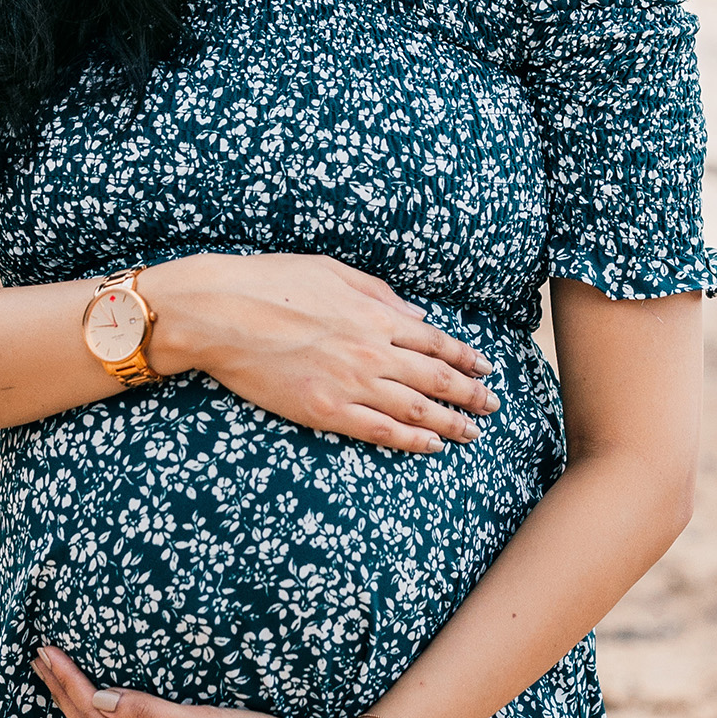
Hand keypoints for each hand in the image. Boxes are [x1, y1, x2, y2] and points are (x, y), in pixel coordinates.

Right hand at [151, 250, 496, 453]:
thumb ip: (380, 294)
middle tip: (493, 404)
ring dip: (451, 421)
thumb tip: (416, 315)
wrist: (222, 311)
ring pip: (416, 408)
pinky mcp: (326, 410)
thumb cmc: (271, 282)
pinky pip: (381, 430)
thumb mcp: (332, 272)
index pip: (435, 341)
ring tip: (473, 431)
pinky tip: (432, 446)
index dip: (465, 356)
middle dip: (470, 392)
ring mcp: (351, 382)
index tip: (485, 366)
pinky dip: (412, 440)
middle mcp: (372, 350)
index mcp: (375, 314)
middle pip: (436, 377)